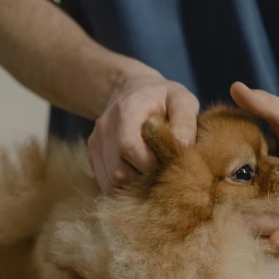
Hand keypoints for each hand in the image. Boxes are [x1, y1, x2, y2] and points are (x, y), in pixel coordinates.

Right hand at [88, 70, 199, 191]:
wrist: (130, 90)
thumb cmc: (162, 98)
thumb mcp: (181, 100)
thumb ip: (185, 121)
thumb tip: (184, 147)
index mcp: (126, 111)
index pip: (129, 147)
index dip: (150, 164)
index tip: (167, 164)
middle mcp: (105, 127)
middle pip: (118, 172)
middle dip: (143, 180)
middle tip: (161, 172)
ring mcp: (96, 143)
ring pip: (110, 183)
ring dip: (132, 187)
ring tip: (150, 174)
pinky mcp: (93, 155)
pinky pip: (105, 185)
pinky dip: (122, 189)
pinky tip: (138, 177)